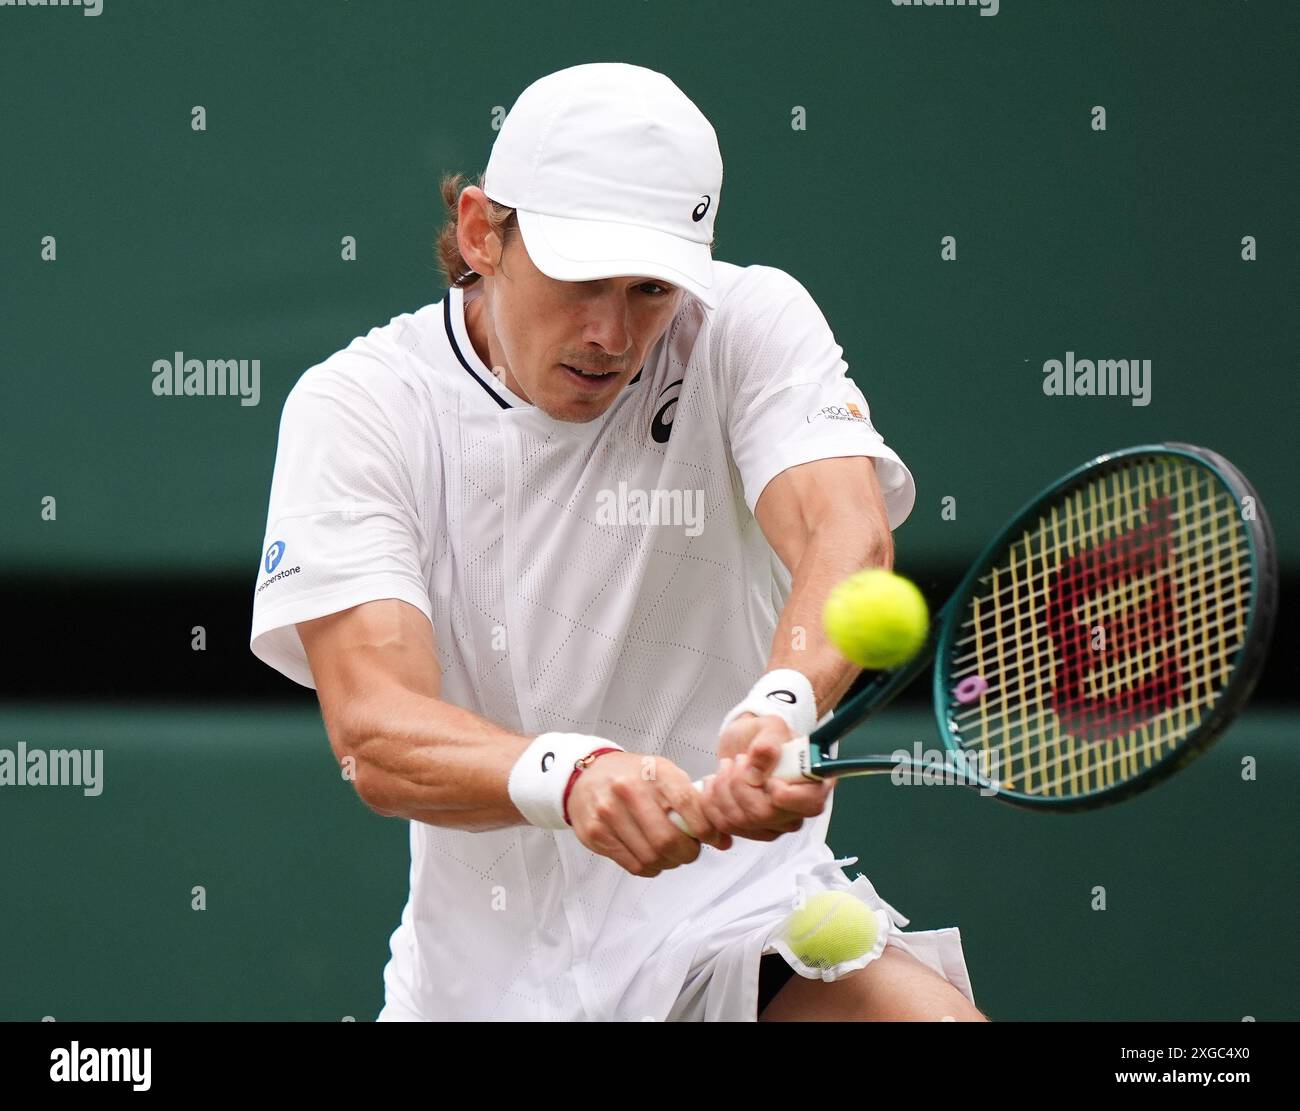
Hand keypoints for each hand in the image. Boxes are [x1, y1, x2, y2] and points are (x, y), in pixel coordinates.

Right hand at [567, 751, 732, 876]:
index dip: (706, 830)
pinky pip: (633, 865)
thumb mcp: (664, 774)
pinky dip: (650, 868)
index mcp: (654, 771)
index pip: (688, 805)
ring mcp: (609, 813)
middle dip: (687, 853)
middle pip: (668, 839)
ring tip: (670, 855)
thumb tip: (723, 839)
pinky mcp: (596, 833)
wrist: (588, 776)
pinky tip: (652, 857)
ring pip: (651, 857)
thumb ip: (693, 802)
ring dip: (669, 863)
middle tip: (690, 852)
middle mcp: (629, 790)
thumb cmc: (634, 776)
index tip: (714, 839)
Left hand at [703, 715, 832, 841]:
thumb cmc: (763, 736)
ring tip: (726, 767)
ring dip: (722, 789)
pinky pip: (723, 826)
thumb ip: (768, 741)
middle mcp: (796, 811)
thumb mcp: (770, 726)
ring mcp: (773, 825)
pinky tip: (714, 786)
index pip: (810, 804)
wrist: (744, 743)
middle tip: (738, 761)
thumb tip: (762, 759)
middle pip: (764, 815)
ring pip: (739, 821)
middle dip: (740, 784)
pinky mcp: (749, 830)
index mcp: (813, 784)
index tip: (767, 777)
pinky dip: (711, 803)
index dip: (784, 794)